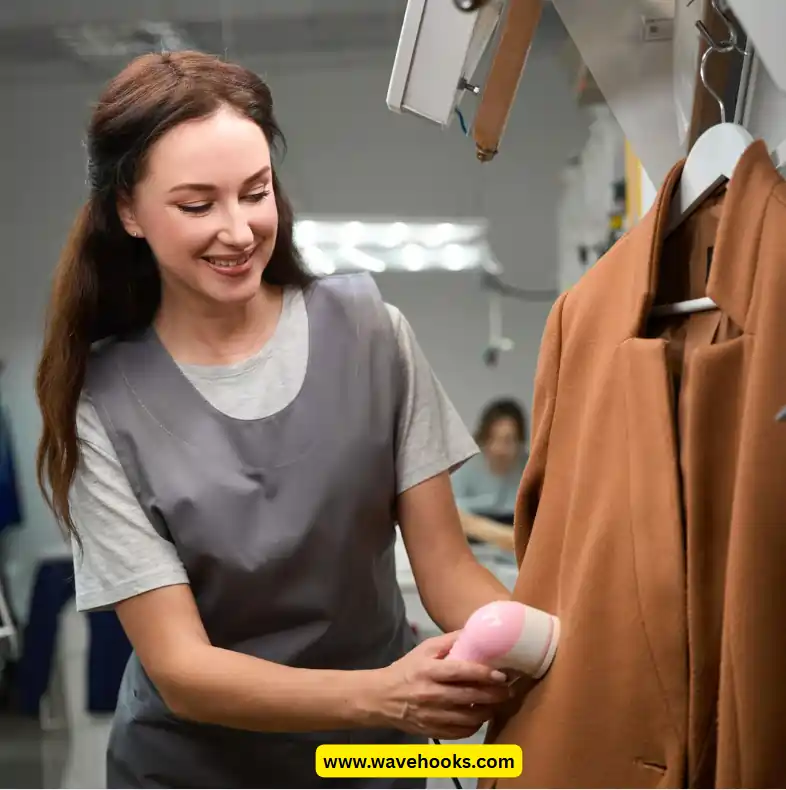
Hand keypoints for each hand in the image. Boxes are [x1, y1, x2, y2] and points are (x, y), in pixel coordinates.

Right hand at [366, 632, 512, 740]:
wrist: (382, 698)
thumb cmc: (407, 670)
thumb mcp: (425, 649)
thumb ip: (450, 640)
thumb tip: (477, 632)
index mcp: (429, 670)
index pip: (461, 672)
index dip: (484, 674)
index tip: (501, 675)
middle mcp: (431, 694)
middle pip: (470, 696)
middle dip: (494, 694)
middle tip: (507, 690)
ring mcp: (432, 716)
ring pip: (469, 718)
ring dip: (488, 710)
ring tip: (496, 703)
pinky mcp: (433, 731)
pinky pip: (462, 732)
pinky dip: (475, 725)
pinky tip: (480, 715)